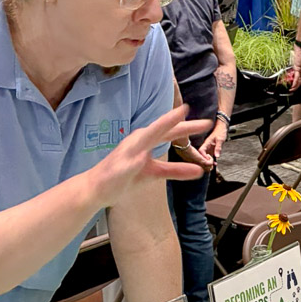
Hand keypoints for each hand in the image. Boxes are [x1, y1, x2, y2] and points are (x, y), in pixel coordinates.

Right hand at [89, 105, 210, 208]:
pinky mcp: (121, 166)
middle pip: (162, 128)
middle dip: (179, 121)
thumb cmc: (124, 177)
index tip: (205, 122)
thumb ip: (175, 170)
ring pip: (148, 135)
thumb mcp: (154, 174)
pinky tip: (143, 159)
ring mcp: (129, 152)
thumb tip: (199, 170)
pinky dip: (138, 159)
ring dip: (163, 124)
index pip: (169, 132)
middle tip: (199, 117)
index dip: (186, 126)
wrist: (96, 187)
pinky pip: (132, 162)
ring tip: (178, 114)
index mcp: (145, 141)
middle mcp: (138, 141)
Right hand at [198, 121, 227, 161]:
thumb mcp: (220, 140)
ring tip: (213, 166)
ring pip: (206, 156)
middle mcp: (206, 145)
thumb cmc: (220, 131)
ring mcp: (209, 147)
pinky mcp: (212, 148)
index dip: (203, 156)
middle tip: (211, 165)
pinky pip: (210, 155)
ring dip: (209, 161)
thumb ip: (218, 147)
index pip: (201, 150)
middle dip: (205, 161)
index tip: (208, 160)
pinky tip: (215, 163)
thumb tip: (217, 156)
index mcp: (207, 143)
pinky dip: (212, 159)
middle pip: (202, 155)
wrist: (222, 127)